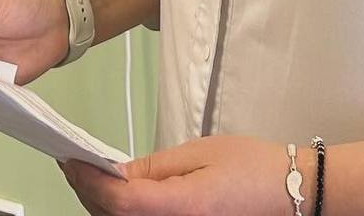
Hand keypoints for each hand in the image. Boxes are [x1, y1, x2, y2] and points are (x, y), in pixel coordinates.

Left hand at [61, 136, 289, 215]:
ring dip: (102, 206)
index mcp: (184, 208)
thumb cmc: (254, 170)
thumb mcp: (200, 154)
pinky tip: (117, 197)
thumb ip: (154, 166)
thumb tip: (115, 171)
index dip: (89, 180)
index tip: (69, 158)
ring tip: (88, 176)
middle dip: (88, 192)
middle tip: (71, 162)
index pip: (120, 201)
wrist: (294, 196)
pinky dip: (123, 215)